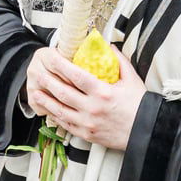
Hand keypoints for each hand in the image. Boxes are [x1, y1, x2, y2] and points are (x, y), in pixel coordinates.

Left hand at [26, 46, 145, 150]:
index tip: (51, 57)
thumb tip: (108, 45)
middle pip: (64, 92)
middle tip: (37, 72)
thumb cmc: (139, 104)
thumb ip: (119, 60)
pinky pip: (66, 125)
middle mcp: (92, 108)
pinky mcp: (87, 134)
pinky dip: (55, 116)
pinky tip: (47, 109)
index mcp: (103, 92)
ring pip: (60, 110)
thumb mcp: (132, 78)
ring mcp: (88, 123)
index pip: (76, 75)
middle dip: (48, 81)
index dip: (61, 65)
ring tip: (35, 91)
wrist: (145, 132)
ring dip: (46, 100)